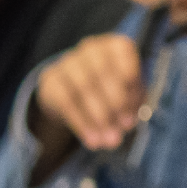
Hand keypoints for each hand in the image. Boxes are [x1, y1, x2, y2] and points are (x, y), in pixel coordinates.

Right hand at [35, 32, 142, 151]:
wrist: (73, 94)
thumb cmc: (111, 91)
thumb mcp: (129, 95)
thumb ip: (133, 105)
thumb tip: (126, 124)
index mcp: (116, 46)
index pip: (124, 52)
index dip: (131, 81)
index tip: (135, 108)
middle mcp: (92, 48)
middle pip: (102, 70)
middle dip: (115, 103)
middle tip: (123, 129)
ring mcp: (69, 61)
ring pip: (83, 87)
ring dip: (98, 117)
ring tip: (109, 140)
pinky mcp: (51, 78)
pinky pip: (66, 101)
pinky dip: (81, 123)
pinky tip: (92, 139)